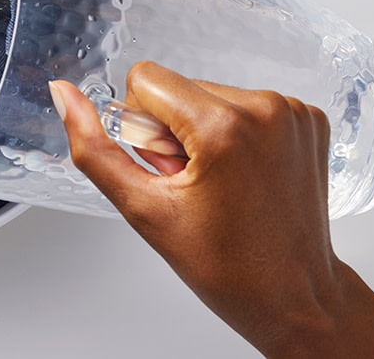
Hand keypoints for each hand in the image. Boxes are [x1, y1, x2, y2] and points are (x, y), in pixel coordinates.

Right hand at [50, 63, 341, 354]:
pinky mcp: (309, 117)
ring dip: (204, 132)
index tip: (169, 169)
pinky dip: (238, 133)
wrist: (294, 293)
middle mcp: (265, 108)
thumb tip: (64, 95)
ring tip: (220, 182)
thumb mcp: (145, 210)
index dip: (143, 128)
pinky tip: (245, 174)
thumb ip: (95, 149)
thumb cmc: (227, 265)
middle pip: (179, 87)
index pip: (145, 79)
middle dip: (174, 130)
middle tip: (194, 183)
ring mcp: (293, 112)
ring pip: (211, 94)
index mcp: (224, 127)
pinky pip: (247, 103)